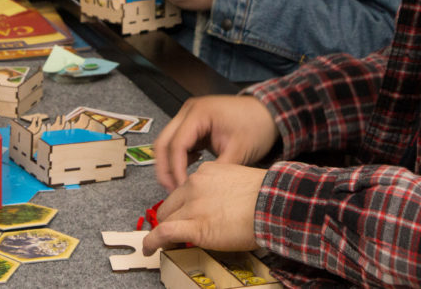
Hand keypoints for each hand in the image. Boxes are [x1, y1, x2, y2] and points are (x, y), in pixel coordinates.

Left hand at [142, 161, 266, 254]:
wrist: (271, 204)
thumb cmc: (264, 195)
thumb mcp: (237, 180)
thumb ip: (220, 188)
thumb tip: (217, 205)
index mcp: (205, 173)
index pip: (184, 190)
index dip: (182, 206)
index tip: (183, 214)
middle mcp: (194, 185)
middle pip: (171, 204)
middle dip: (170, 218)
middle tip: (172, 231)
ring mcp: (193, 205)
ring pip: (166, 218)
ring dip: (162, 232)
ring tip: (159, 244)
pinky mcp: (194, 226)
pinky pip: (163, 233)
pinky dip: (152, 242)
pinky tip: (149, 248)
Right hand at [154, 94, 278, 191]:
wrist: (268, 114)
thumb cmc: (256, 125)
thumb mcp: (238, 150)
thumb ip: (217, 170)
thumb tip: (199, 190)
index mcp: (198, 113)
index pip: (176, 144)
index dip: (175, 169)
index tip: (180, 189)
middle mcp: (189, 111)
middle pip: (163, 142)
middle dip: (165, 168)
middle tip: (171, 190)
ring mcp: (190, 117)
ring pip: (168, 143)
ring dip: (170, 164)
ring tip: (178, 186)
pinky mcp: (194, 125)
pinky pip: (178, 143)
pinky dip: (179, 159)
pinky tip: (189, 173)